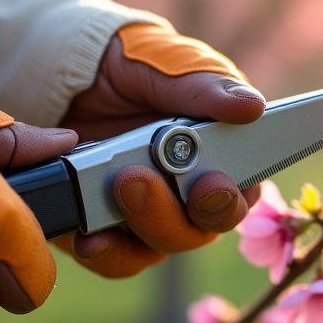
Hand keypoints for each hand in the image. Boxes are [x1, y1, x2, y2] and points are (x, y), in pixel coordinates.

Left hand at [57, 24, 265, 276]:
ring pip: (161, 245)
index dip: (231, 198)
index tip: (213, 184)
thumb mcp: (166, 64)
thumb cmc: (135, 64)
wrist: (70, 73)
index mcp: (219, 156)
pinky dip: (105, 251)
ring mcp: (148, 215)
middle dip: (179, 213)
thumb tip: (253, 108)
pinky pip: (113, 258)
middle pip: (202, 228)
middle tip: (144, 178)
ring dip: (145, 223)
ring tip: (118, 183)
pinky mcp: (105, 229)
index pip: (242, 194)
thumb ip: (206, 86)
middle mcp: (189, 194)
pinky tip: (91, 235)